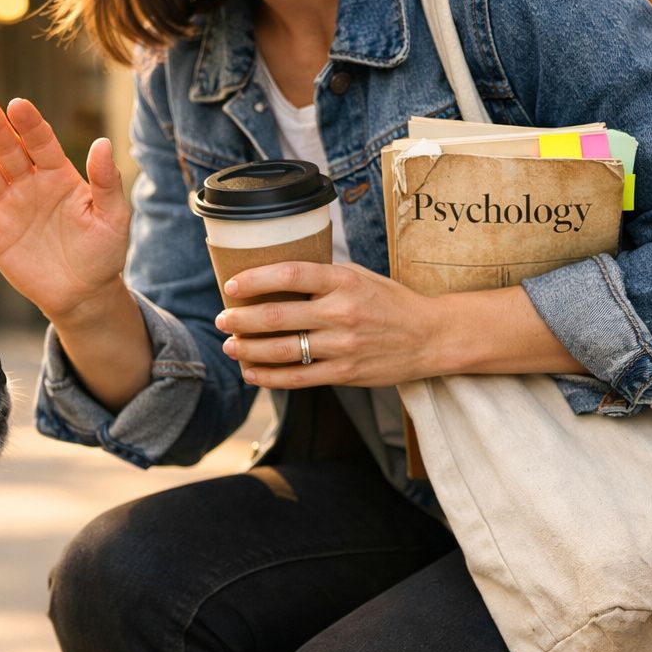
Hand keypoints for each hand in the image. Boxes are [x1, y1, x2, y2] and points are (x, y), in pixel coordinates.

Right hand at [0, 98, 129, 322]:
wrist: (83, 295)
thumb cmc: (103, 253)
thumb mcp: (113, 218)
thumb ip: (106, 182)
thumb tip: (102, 143)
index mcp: (59, 175)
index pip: (41, 142)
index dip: (29, 124)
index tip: (18, 105)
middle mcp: (30, 184)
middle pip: (9, 151)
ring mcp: (9, 208)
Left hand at [214, 261, 444, 387]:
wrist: (430, 336)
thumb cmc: (390, 302)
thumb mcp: (360, 276)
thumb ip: (322, 276)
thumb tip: (275, 273)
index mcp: (344, 281)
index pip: (290, 274)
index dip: (255, 280)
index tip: (231, 286)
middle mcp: (342, 312)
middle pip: (278, 315)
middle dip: (241, 319)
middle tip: (222, 319)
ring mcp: (343, 346)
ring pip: (282, 350)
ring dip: (248, 349)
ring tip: (230, 345)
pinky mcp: (345, 373)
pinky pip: (297, 378)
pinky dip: (268, 377)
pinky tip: (251, 372)